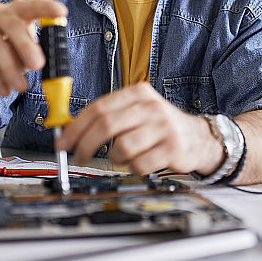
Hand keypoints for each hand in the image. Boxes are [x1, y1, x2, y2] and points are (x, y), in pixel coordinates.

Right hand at [0, 0, 67, 95]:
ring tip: (22, 88)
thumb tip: (50, 63)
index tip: (61, 12)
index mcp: (18, 11)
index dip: (47, 7)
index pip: (33, 5)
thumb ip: (37, 52)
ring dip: (10, 70)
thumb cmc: (7, 52)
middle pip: (13, 25)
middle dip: (26, 46)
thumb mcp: (25, 50)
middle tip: (38, 65)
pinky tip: (4, 90)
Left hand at [57, 82, 223, 175]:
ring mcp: (163, 128)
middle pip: (106, 126)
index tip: (63, 142)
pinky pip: (139, 164)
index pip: (98, 108)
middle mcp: (151, 107)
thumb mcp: (137, 110)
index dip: (76, 127)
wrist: (198, 137)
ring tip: (120, 157)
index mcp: (138, 93)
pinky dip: (133, 167)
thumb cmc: (160, 125)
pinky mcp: (172, 149)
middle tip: (78, 157)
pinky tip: (139, 162)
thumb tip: (71, 128)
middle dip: (85, 145)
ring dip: (113, 158)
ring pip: (121, 148)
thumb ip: (108, 115)